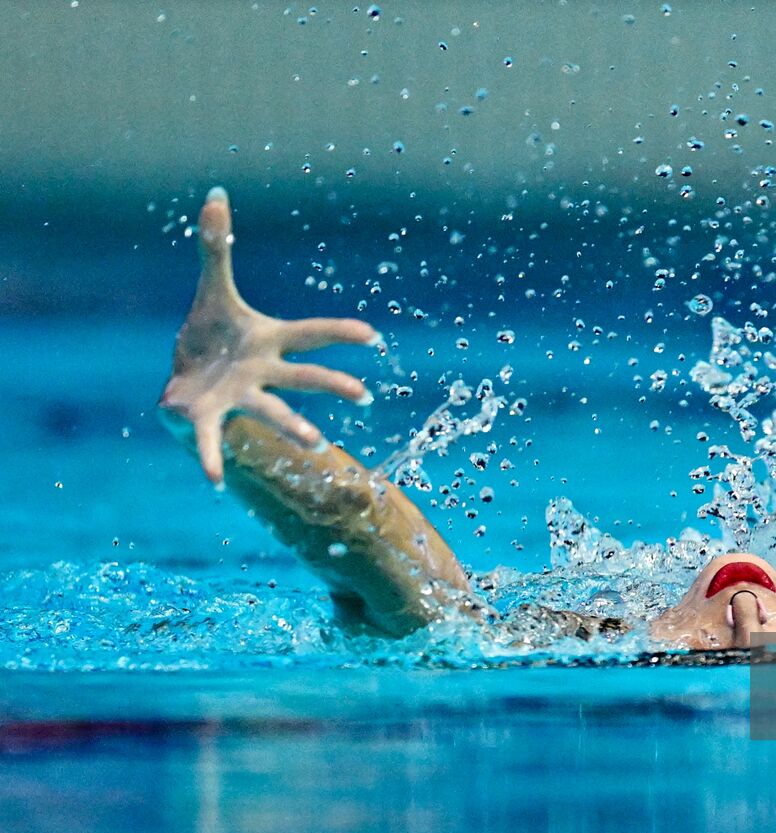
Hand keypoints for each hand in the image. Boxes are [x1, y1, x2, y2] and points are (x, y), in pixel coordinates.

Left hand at [158, 187, 380, 485]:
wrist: (187, 380)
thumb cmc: (210, 339)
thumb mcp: (213, 291)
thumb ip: (216, 246)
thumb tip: (215, 193)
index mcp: (269, 342)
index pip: (311, 334)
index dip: (341, 333)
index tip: (373, 335)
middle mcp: (263, 374)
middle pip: (302, 377)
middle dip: (331, 384)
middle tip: (361, 393)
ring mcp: (240, 398)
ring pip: (272, 413)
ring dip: (294, 427)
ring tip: (317, 445)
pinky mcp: (209, 419)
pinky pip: (213, 441)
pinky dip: (212, 459)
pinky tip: (216, 482)